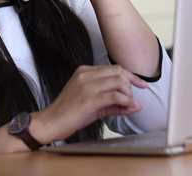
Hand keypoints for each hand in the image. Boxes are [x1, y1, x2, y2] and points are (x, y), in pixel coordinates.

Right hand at [30, 64, 147, 143]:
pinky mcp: (89, 99)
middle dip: (130, 85)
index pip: (114, 68)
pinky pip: (115, 96)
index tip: (142, 84)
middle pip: (118, 72)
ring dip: (128, 94)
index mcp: (85, 71)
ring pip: (119, 82)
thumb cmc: (69, 113)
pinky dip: (125, 102)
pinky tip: (127, 108)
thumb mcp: (92, 103)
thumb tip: (136, 105)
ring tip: (127, 104)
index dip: (131, 76)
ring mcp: (87, 86)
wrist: (50, 122)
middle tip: (131, 98)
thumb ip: (114, 102)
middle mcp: (86, 75)